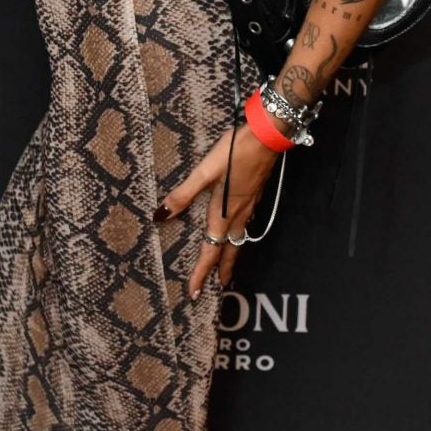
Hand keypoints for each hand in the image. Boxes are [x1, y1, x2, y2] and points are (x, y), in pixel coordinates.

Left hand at [163, 121, 277, 294]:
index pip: (211, 251)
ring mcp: (249, 206)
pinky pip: (245, 226)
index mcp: (223, 214)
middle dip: (222, 271)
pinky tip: (236, 233)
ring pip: (239, 240)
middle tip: (218, 288)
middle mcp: (238, 215)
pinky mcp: (255, 197)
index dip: (201, 273)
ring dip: (231, 256)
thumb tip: (161, 216)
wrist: (269, 136)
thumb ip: (183, 194)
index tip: (194, 293)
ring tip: (226, 268)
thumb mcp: (204, 172)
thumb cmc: (235, 152)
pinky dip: (239, 239)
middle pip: (229, 251)